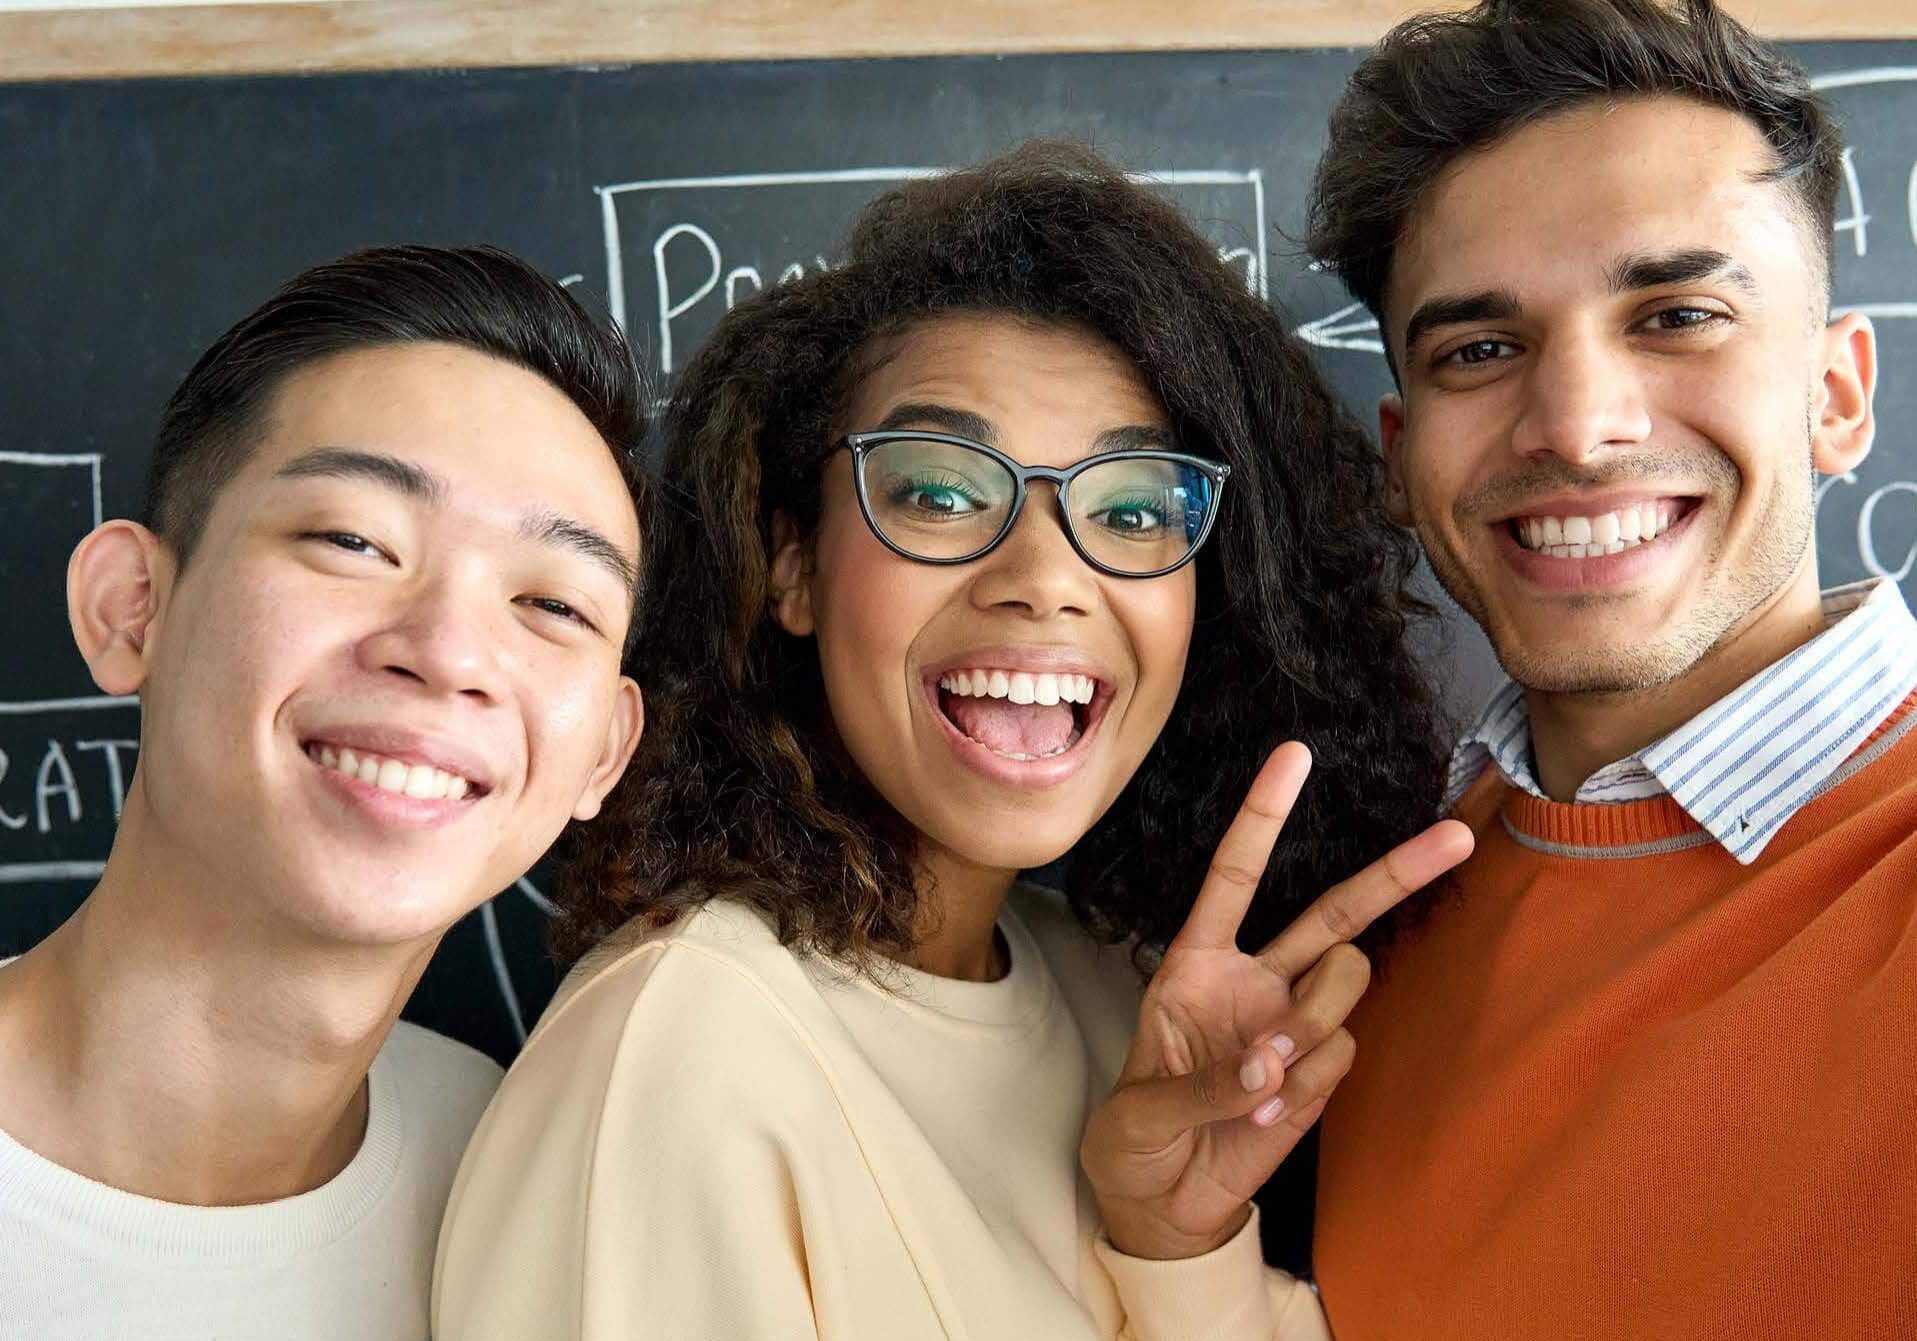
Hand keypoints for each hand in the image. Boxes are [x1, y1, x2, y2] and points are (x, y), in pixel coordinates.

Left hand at [1081, 741, 1473, 1260]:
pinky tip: (1264, 1116)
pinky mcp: (1321, 1073)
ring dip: (1308, 1025)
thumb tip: (1273, 1060)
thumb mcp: (1138, 1112)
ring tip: (1258, 1080)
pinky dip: (1304, 1086)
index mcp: (1197, 963)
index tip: (1296, 754)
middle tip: (1458, 836)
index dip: (1263, 815)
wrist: (1162, 1201)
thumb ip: (1203, 1085)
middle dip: (1397, 872)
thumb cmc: (1133, 1138)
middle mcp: (1256, 980)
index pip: (1235, 875)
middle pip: (1337, 913)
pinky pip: (1339, 1056)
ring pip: (1344, 987)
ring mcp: (1295, 1024)